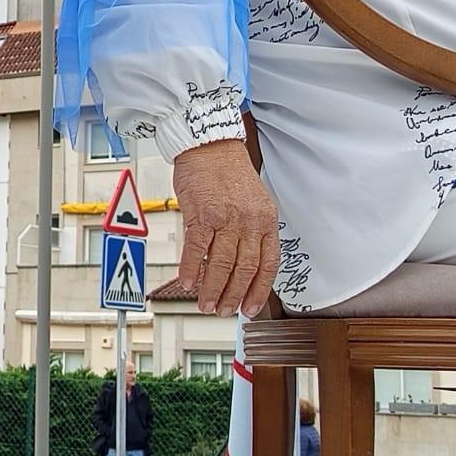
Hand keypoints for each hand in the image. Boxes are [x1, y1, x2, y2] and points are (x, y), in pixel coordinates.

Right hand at [173, 140, 278, 317]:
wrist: (211, 144)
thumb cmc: (229, 172)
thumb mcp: (254, 202)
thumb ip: (252, 232)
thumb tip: (245, 267)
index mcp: (267, 219)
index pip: (268, 263)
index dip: (259, 290)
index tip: (250, 308)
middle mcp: (249, 220)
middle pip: (245, 269)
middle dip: (233, 296)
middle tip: (223, 310)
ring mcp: (226, 218)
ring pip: (221, 265)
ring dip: (212, 290)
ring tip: (205, 304)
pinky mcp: (202, 214)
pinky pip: (196, 250)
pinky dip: (191, 270)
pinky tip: (187, 282)